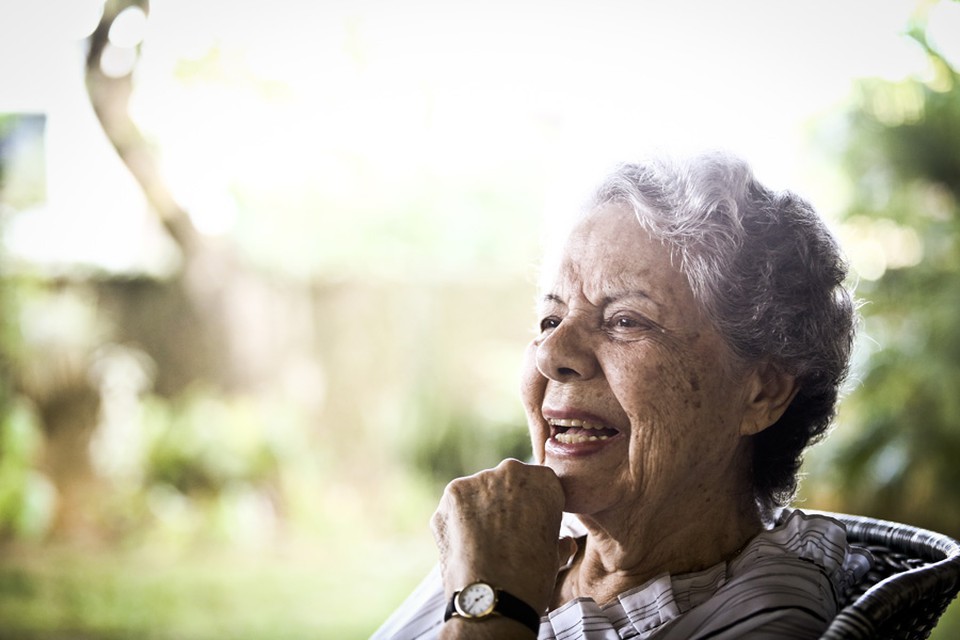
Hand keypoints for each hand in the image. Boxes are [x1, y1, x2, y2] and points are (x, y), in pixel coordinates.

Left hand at [430, 458, 572, 615]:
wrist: (493, 599)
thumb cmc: (530, 579)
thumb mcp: (555, 556)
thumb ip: (557, 538)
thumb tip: (564, 543)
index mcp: (543, 480)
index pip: (538, 484)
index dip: (533, 506)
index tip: (529, 525)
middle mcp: (509, 471)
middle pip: (506, 483)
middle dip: (504, 504)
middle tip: (504, 535)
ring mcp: (476, 481)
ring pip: (478, 492)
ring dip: (479, 511)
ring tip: (482, 544)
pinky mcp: (450, 496)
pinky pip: (456, 506)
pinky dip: (458, 522)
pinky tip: (466, 545)